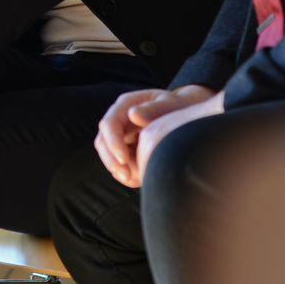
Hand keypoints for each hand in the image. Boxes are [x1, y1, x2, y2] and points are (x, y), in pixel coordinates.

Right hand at [94, 85, 215, 187]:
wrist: (182, 113)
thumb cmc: (175, 107)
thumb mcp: (168, 104)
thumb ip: (152, 109)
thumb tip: (133, 114)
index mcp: (125, 105)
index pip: (109, 124)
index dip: (113, 142)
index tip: (124, 159)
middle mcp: (118, 119)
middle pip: (102, 142)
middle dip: (112, 161)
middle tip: (127, 177)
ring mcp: (119, 134)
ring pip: (108, 155)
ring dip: (118, 170)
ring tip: (135, 179)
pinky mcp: (124, 148)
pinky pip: (118, 163)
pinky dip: (126, 173)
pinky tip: (139, 178)